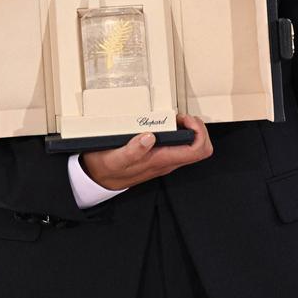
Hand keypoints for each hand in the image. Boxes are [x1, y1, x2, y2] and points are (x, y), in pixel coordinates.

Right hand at [80, 114, 212, 190]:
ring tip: (175, 118)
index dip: (198, 132)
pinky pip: (181, 146)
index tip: (184, 119)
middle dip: (197, 128)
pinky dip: (180, 132)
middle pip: (200, 148)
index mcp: (160, 161)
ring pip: (192, 147)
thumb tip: (149, 138)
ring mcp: (165, 160)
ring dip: (189, 129)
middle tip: (181, 117)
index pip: (197, 151)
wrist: (97, 179)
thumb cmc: (105, 168)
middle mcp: (167, 162)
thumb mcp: (113, 159)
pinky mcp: (160, 157)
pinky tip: (167, 124)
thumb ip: (131, 151)